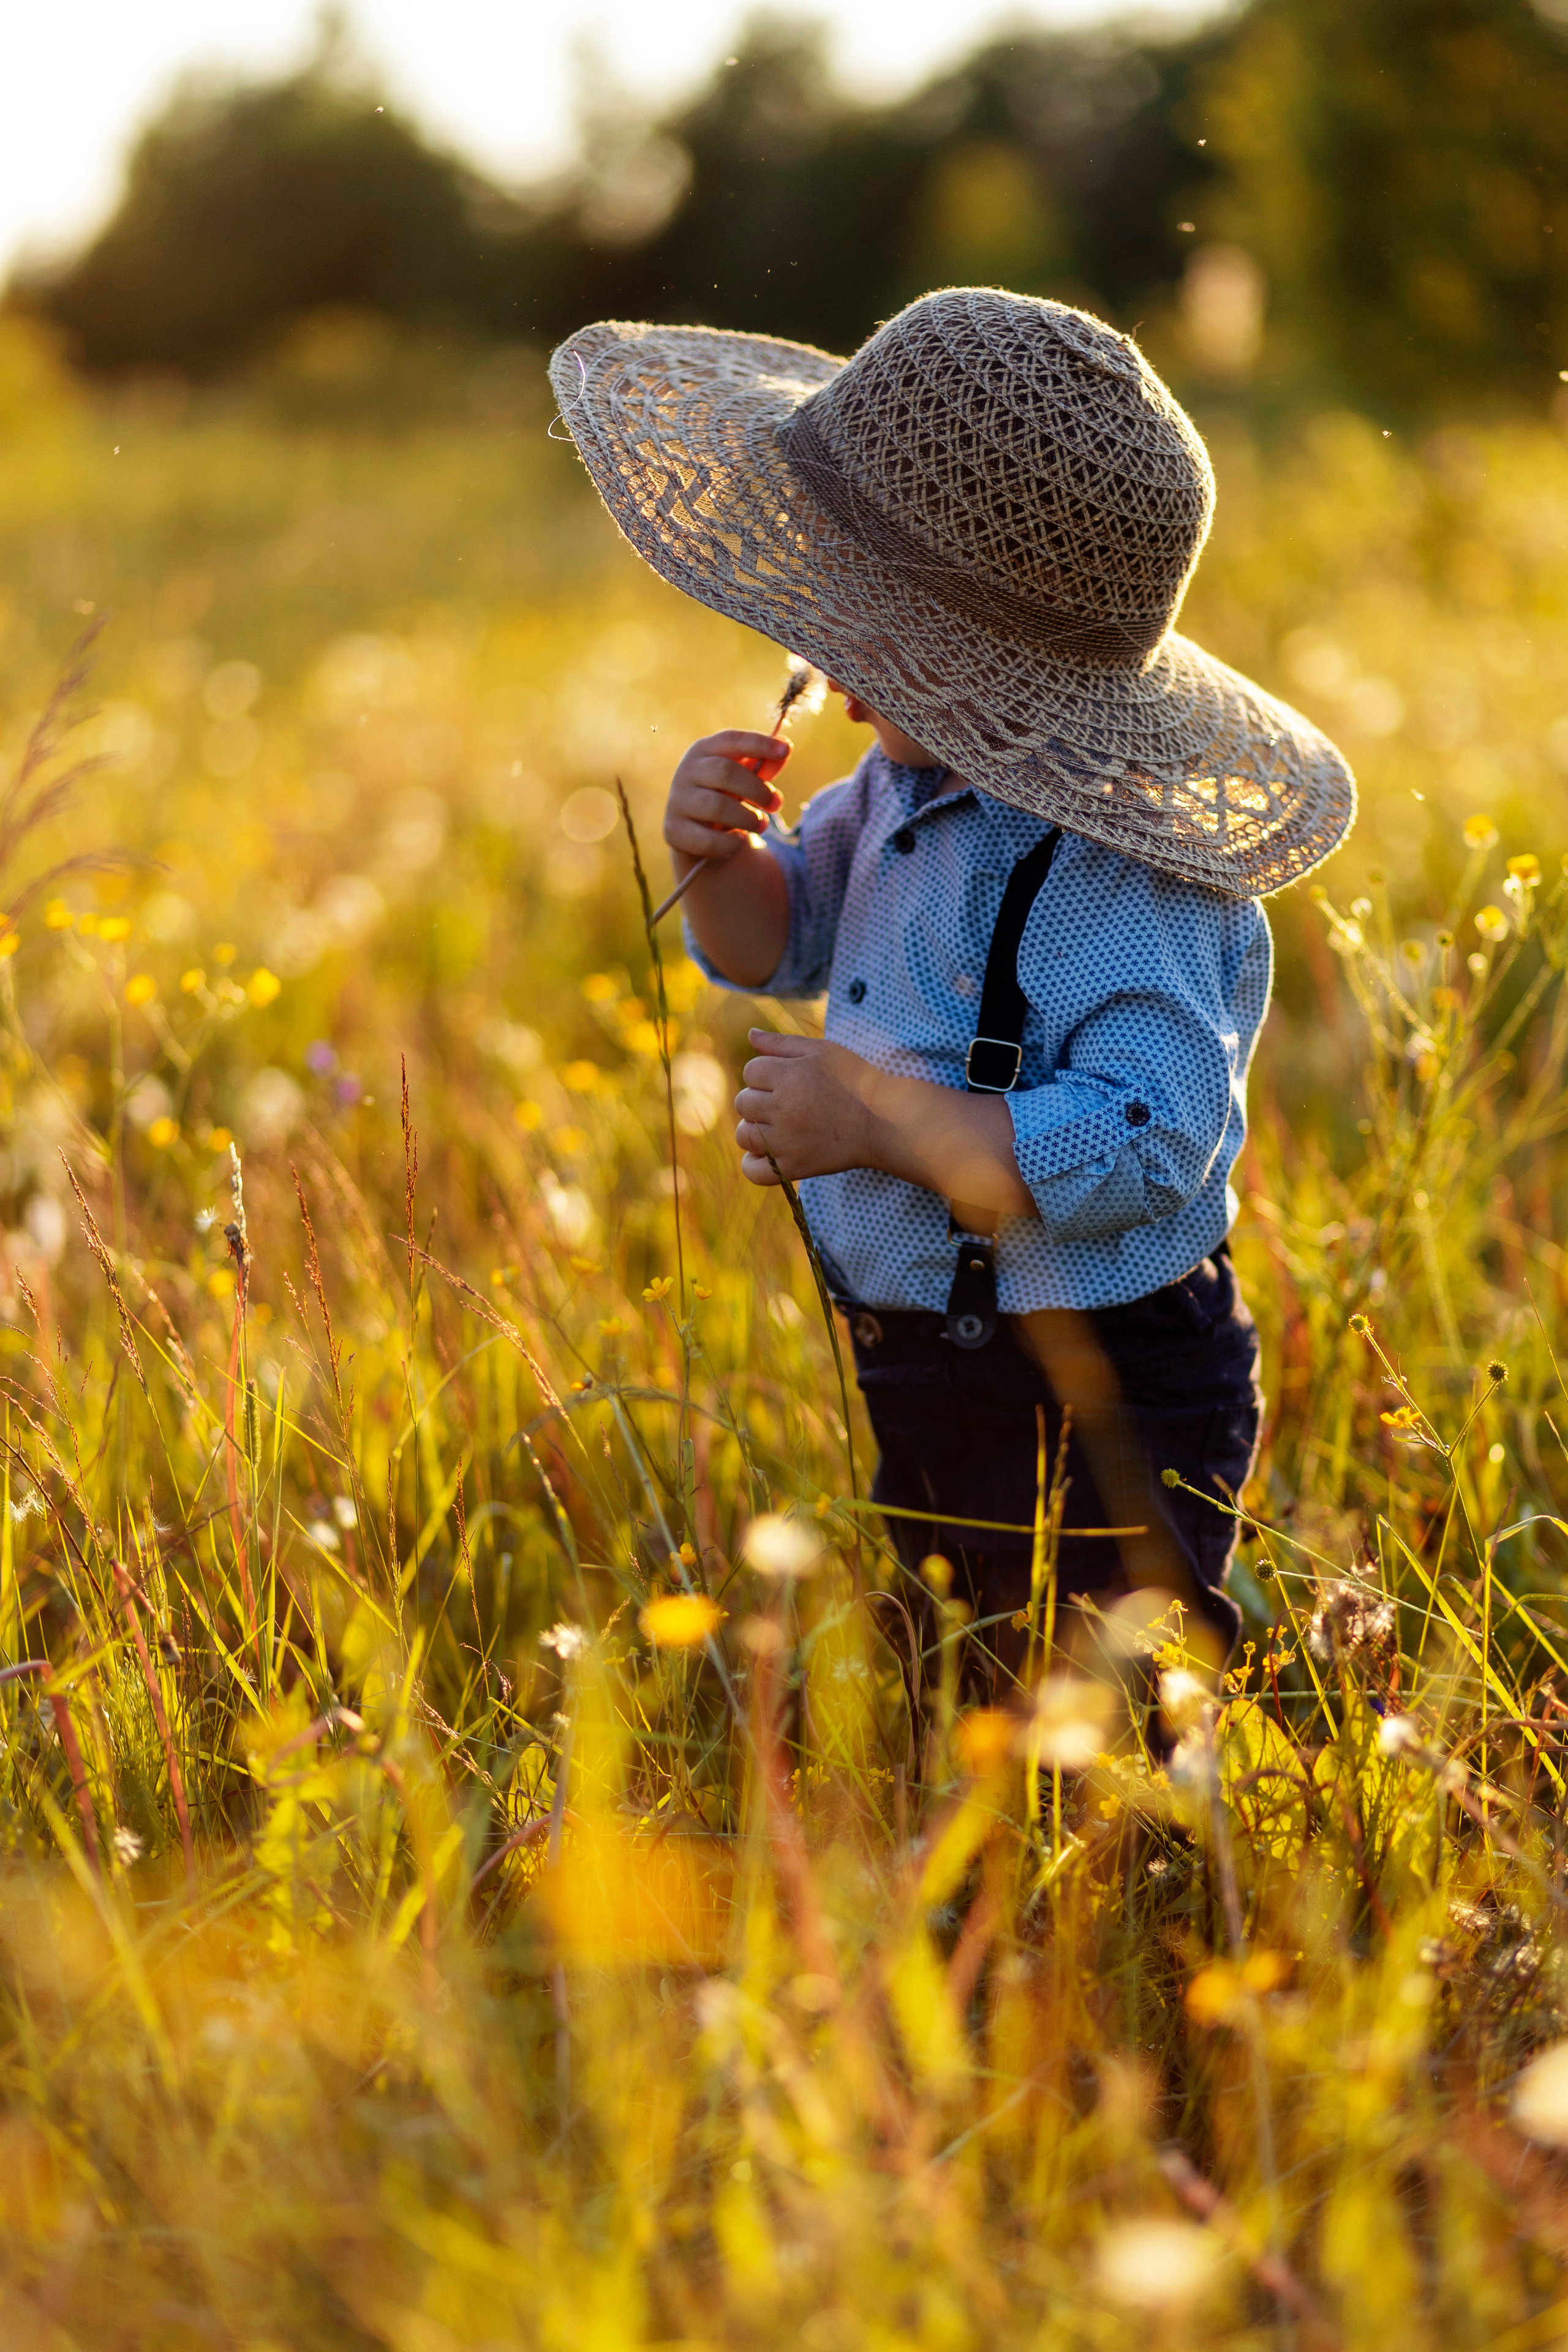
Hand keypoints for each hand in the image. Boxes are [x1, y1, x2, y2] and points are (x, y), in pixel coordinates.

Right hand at [663, 729, 789, 881]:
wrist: (697, 833)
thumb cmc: (727, 795)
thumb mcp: (746, 778)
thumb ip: (764, 765)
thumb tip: (785, 748)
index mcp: (704, 750)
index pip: (732, 740)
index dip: (759, 743)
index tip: (785, 750)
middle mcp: (686, 771)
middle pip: (725, 772)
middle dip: (757, 789)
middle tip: (775, 805)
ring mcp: (677, 801)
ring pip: (717, 807)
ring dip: (748, 818)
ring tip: (762, 825)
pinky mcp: (674, 831)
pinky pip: (709, 840)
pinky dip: (731, 842)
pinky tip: (740, 840)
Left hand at [733, 1030, 877, 1185]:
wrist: (884, 1121)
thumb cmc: (854, 1079)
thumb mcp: (822, 1050)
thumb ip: (782, 1042)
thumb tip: (750, 1033)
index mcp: (789, 1076)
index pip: (751, 1072)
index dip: (766, 1073)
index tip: (788, 1079)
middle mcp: (784, 1109)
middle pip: (743, 1102)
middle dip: (759, 1099)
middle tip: (787, 1103)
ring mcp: (787, 1142)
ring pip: (744, 1135)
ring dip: (755, 1129)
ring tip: (779, 1126)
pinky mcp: (795, 1167)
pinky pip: (754, 1171)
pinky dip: (754, 1163)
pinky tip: (768, 1153)